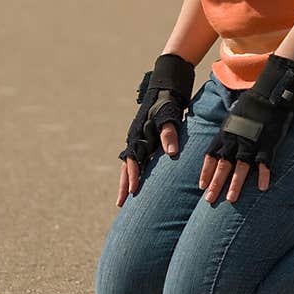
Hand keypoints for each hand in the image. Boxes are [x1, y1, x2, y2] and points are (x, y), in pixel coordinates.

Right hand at [116, 54, 193, 205]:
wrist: (165, 89)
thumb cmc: (168, 103)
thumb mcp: (170, 116)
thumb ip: (170, 134)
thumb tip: (172, 154)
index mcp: (138, 135)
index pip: (132, 161)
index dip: (132, 176)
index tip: (132, 192)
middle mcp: (135, 139)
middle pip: (126, 167)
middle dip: (124, 185)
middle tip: (121, 204)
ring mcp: (137, 140)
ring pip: (129, 165)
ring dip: (128, 181)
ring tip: (126, 199)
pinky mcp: (144, 140)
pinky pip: (136, 160)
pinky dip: (135, 173)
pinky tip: (138, 183)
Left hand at [200, 54, 293, 204]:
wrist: (269, 93)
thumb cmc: (251, 105)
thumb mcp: (233, 117)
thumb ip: (228, 132)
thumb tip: (222, 142)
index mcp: (225, 133)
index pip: (211, 155)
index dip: (206, 172)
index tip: (202, 186)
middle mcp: (235, 139)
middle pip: (223, 164)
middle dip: (215, 183)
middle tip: (210, 200)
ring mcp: (252, 141)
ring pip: (241, 166)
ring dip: (235, 184)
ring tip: (231, 199)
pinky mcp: (268, 142)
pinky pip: (265, 162)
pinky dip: (264, 175)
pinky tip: (263, 187)